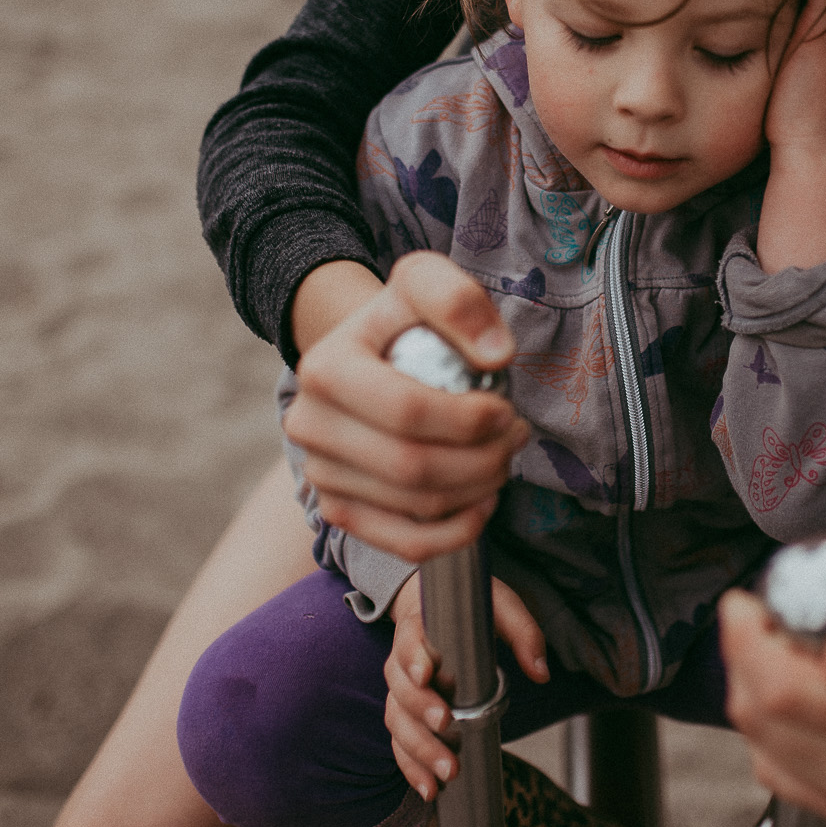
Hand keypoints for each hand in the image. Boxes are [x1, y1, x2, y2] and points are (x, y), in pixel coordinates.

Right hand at [282, 251, 531, 560]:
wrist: (365, 356)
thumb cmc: (403, 321)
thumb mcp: (424, 282)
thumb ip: (458, 301)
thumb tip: (495, 356)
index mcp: (324, 368)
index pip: (406, 412)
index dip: (471, 420)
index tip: (506, 409)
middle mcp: (309, 426)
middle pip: (413, 467)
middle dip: (484, 458)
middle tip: (516, 436)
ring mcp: (320, 475)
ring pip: (417, 507)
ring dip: (480, 488)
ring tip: (503, 457)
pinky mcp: (340, 512)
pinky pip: (407, 543)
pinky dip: (459, 531)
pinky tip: (484, 501)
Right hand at [384, 573, 550, 800]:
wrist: (429, 607)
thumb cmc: (466, 609)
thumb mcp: (500, 606)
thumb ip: (522, 632)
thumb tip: (541, 672)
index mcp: (421, 629)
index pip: (410, 642)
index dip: (414, 659)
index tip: (427, 675)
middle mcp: (404, 663)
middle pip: (402, 691)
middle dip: (422, 714)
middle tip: (448, 728)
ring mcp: (402, 692)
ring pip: (398, 722)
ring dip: (418, 751)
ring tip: (446, 774)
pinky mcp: (406, 715)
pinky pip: (399, 744)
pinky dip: (411, 768)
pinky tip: (429, 789)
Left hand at [719, 556, 825, 826]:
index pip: (784, 691)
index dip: (750, 642)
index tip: (753, 606)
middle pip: (766, 706)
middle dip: (747, 650)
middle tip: (764, 617)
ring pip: (758, 730)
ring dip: (751, 682)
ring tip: (785, 651)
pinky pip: (766, 761)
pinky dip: (765, 724)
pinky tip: (796, 696)